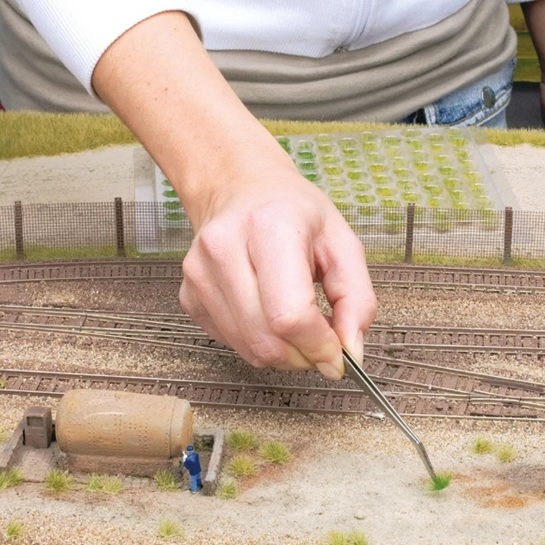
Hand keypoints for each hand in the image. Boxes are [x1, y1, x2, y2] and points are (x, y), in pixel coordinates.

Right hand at [179, 160, 376, 377]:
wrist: (240, 189)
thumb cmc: (294, 211)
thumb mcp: (342, 242)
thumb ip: (357, 299)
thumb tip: (351, 351)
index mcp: (269, 227)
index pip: (290, 315)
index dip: (319, 346)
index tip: (339, 355)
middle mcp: (224, 248)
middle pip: (266, 339)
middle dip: (303, 355)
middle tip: (322, 341)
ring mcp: (199, 273)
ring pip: (248, 348)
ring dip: (283, 353)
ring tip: (298, 324)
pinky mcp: (188, 295)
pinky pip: (230, 343)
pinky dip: (258, 342)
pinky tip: (268, 313)